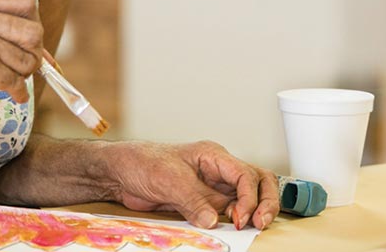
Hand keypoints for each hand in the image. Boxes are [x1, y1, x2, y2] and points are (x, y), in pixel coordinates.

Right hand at [0, 0, 43, 130]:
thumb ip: (8, 30)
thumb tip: (50, 52)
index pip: (27, 1)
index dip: (32, 21)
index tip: (23, 37)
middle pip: (34, 31)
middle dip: (34, 52)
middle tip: (22, 62)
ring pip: (28, 59)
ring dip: (22, 73)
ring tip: (7, 75)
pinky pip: (16, 81)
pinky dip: (17, 91)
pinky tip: (12, 92)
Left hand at [103, 141, 279, 230]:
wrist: (120, 173)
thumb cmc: (142, 162)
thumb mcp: (169, 180)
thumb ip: (193, 201)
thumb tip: (214, 220)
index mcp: (213, 156)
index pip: (246, 174)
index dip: (249, 197)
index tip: (241, 217)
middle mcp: (218, 171)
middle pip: (257, 182)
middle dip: (266, 201)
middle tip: (260, 222)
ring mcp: (212, 187)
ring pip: (246, 199)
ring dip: (252, 212)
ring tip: (249, 226)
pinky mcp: (203, 203)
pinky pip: (226, 212)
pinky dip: (233, 221)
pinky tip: (231, 228)